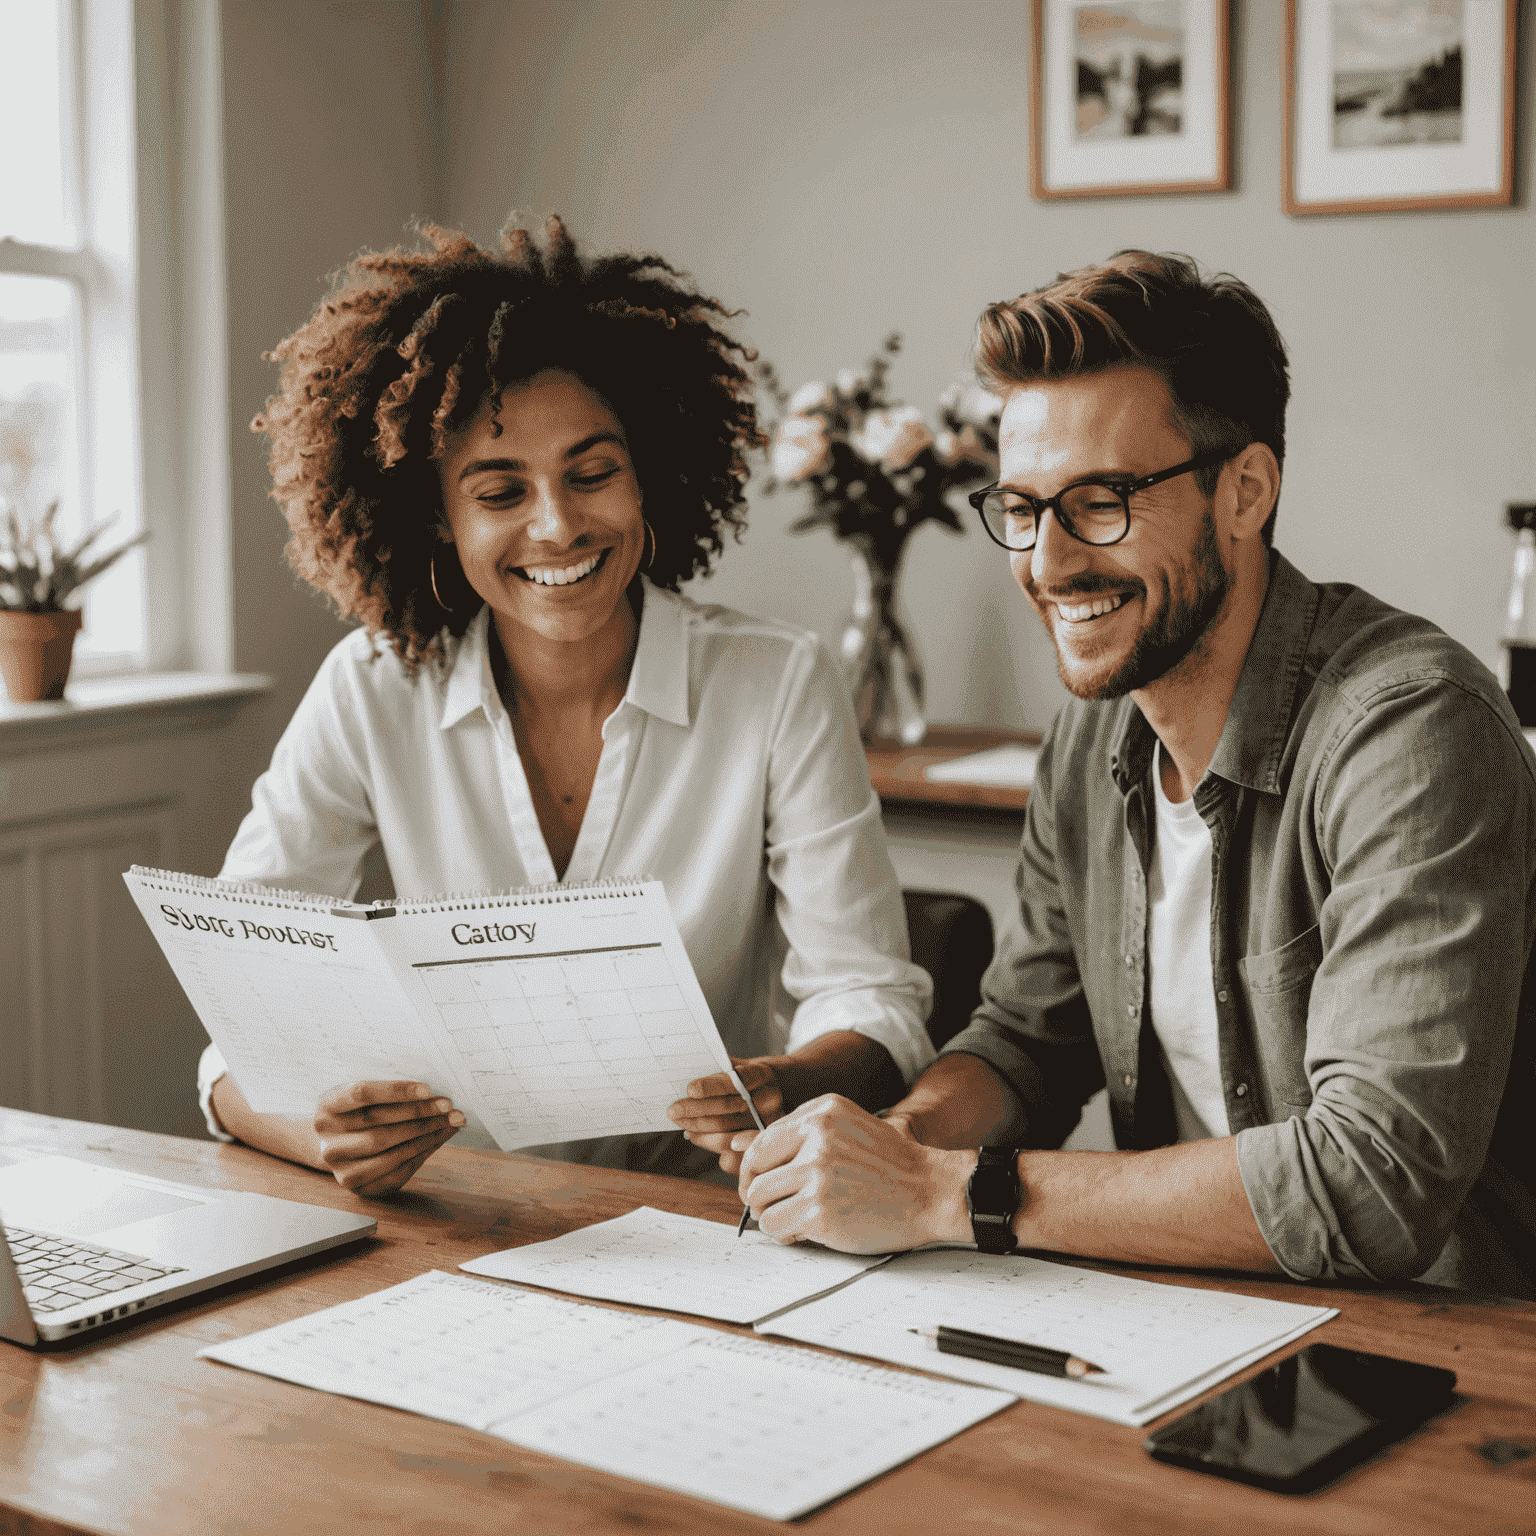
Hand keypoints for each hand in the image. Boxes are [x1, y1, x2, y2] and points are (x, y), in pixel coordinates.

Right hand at [313, 1081, 464, 1196]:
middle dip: (419, 1114)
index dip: (396, 1091)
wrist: (337, 1146)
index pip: (362, 1094)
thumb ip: (389, 1091)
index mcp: (327, 1108)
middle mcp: (329, 1140)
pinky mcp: (357, 1186)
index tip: (427, 1089)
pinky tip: (437, 1139)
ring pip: (389, 1151)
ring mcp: (340, 1167)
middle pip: (379, 1124)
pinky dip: (422, 1153)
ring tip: (449, 1122)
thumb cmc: (359, 1113)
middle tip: (448, 1106)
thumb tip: (433, 1092)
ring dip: (426, 1135)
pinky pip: (396, 1171)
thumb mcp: (363, 1097)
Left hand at [667, 1058, 784, 1174]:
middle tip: (673, 1111)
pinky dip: (711, 1146)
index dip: (713, 1085)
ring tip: (682, 1123)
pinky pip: (733, 1156)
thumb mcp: (738, 1065)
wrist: (781, 1090)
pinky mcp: (764, 1148)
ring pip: (727, 1135)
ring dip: (698, 1131)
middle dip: (695, 1111)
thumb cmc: (748, 1078)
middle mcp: (770, 1100)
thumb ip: (717, 1070)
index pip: (737, 1080)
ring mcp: (769, 1126)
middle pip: (728, 1109)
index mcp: (762, 1075)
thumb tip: (682, 1079)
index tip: (690, 1089)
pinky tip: (697, 1136)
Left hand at [736, 1094, 973, 1253]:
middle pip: (755, 1171)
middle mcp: (817, 1136)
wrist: (932, 1191)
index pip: (761, 1141)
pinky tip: (805, 1231)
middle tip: (774, 1206)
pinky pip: (775, 1225)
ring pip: (760, 1200)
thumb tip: (737, 1147)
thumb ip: (800, 1133)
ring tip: (796, 1218)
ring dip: (772, 1215)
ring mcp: (819, 1173)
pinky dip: (784, 1234)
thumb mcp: (846, 1127)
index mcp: (822, 1112)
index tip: (759, 1184)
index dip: (753, 1169)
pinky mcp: (821, 1209)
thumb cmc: (889, 1164)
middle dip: (759, 1195)